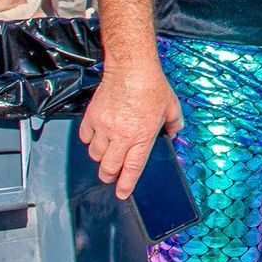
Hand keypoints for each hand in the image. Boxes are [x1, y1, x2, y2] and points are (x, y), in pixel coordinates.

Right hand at [80, 62, 183, 199]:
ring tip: (107, 154)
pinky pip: (86, 137)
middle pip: (108, 167)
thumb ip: (175, 124)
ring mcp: (104, 127)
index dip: (126, 184)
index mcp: (142, 135)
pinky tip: (97, 136)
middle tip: (111, 176)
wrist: (131, 67)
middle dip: (109, 176)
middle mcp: (121, 135)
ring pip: (95, 154)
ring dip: (100, 158)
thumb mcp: (172, 106)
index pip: (132, 168)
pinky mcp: (92, 117)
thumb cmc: (152, 85)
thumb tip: (173, 134)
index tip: (122, 193)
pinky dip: (90, 140)